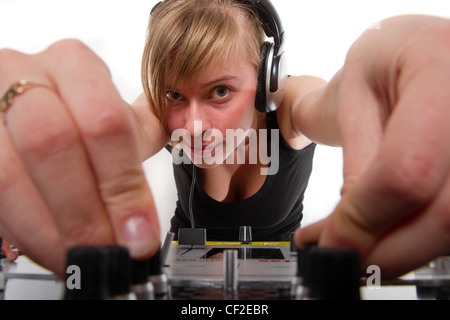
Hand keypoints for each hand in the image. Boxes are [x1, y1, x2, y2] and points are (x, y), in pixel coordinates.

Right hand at [0, 39, 159, 276]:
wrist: (26, 103)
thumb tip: (162, 192)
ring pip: (8, 174)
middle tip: (110, 249)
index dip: (123, 185)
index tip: (139, 231)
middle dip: (85, 211)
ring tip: (80, 255)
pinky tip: (49, 245)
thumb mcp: (120, 115)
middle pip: (53, 144)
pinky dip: (22, 230)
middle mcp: (23, 74)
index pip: (105, 122)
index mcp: (74, 63)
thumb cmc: (79, 111)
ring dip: (50, 229)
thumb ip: (145, 140)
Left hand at [296, 15, 449, 277]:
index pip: (406, 170)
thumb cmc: (386, 61)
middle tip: (342, 257)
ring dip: (402, 250)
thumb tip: (350, 225)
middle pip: (443, 214)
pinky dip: (420, 237)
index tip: (330, 241)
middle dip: (385, 252)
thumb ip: (357, 157)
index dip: (364, 217)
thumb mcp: (354, 92)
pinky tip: (388, 233)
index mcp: (439, 74)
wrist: (424, 52)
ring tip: (358, 245)